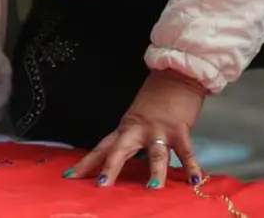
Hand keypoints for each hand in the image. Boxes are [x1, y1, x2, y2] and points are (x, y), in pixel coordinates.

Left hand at [67, 70, 206, 189]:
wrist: (176, 75)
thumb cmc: (157, 99)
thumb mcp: (137, 119)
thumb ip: (132, 139)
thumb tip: (124, 159)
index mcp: (125, 128)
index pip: (102, 147)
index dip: (87, 162)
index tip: (70, 176)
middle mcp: (138, 130)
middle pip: (120, 150)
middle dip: (110, 168)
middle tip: (101, 185)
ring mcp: (158, 129)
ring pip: (154, 153)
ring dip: (154, 171)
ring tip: (152, 188)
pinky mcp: (179, 129)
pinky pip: (185, 150)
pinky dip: (190, 165)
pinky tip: (193, 178)